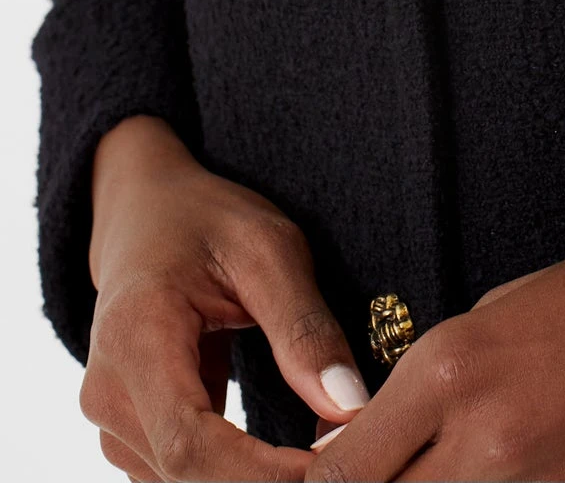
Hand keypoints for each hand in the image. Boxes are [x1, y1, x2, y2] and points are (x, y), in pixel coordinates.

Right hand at [82, 115, 370, 481]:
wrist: (145, 215)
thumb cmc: (208, 221)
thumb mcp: (269, 249)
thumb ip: (305, 328)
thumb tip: (350, 408)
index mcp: (136, 337)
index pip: (190, 443)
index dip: (263, 473)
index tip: (332, 465)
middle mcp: (108, 393)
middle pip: (189, 475)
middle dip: (273, 479)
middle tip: (348, 457)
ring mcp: (111, 422)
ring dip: (260, 479)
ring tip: (328, 445)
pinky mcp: (130, 437)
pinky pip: (184, 476)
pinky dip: (242, 473)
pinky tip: (293, 453)